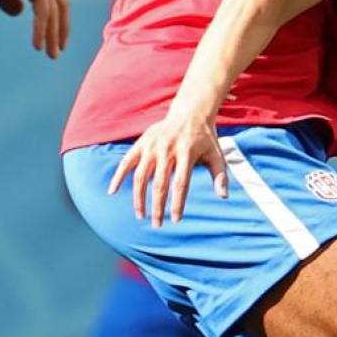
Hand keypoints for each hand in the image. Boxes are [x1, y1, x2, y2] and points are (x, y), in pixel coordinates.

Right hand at [0, 0, 68, 58]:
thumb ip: (9, 1)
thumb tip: (20, 14)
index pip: (54, 1)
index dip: (56, 20)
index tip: (55, 37)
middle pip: (60, 8)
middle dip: (60, 30)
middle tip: (58, 51)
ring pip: (53, 14)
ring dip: (53, 35)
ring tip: (52, 54)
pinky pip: (43, 13)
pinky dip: (41, 30)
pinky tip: (37, 46)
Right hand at [107, 110, 229, 226]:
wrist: (191, 111)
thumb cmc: (205, 138)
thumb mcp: (216, 154)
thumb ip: (220, 176)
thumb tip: (224, 197)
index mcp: (187, 152)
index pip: (180, 183)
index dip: (177, 203)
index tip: (175, 220)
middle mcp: (168, 149)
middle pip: (160, 183)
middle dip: (158, 206)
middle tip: (157, 225)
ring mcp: (153, 145)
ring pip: (141, 175)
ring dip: (139, 197)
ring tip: (141, 215)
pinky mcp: (143, 142)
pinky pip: (127, 161)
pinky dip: (118, 176)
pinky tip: (112, 191)